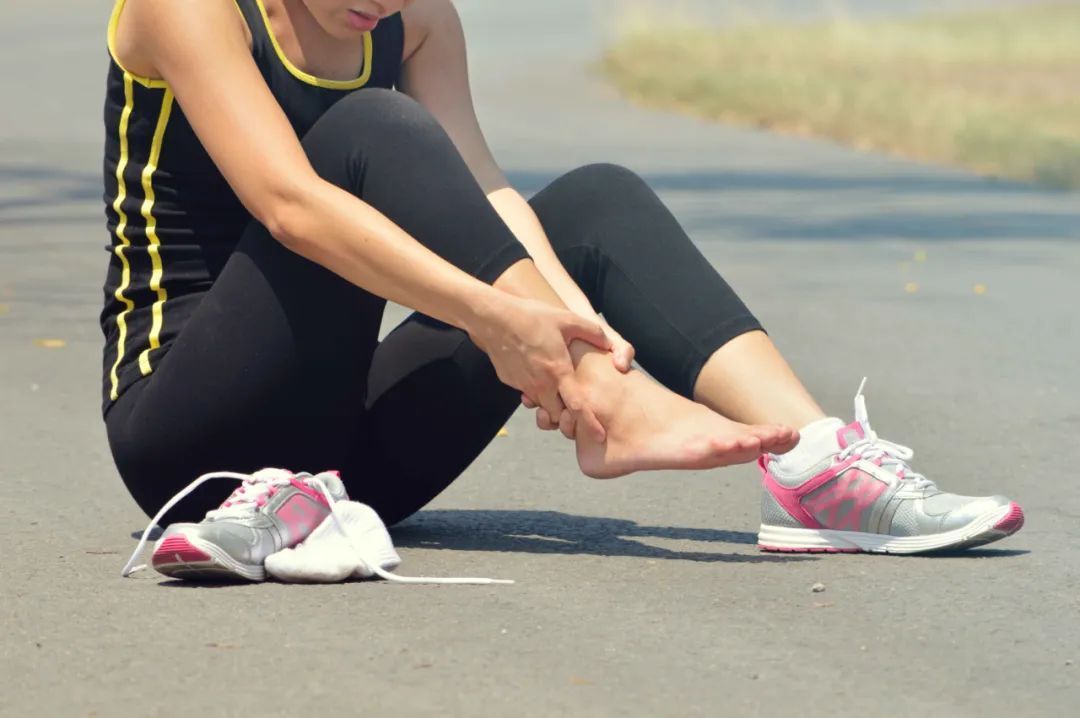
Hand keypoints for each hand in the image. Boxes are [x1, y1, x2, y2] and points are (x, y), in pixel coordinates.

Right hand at [522, 318, 632, 438]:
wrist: (494, 318)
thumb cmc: (531, 316)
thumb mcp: (567, 319)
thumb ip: (592, 332)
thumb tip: (608, 343)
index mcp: (558, 372)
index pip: (577, 407)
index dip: (589, 424)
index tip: (599, 437)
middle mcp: (540, 384)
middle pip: (557, 415)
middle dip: (566, 416)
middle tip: (574, 407)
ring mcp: (523, 385)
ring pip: (540, 405)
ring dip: (549, 402)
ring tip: (554, 383)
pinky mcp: (510, 382)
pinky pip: (526, 393)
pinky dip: (534, 389)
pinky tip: (535, 368)